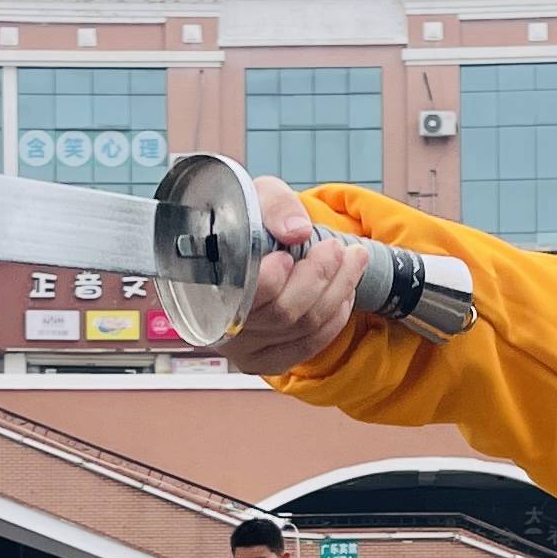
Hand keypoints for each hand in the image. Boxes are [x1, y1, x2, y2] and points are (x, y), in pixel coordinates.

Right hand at [221, 176, 371, 375]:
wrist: (237, 244)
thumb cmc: (244, 221)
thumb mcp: (255, 197)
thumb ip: (274, 206)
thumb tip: (298, 231)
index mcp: (204, 287)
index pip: (244, 297)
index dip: (272, 280)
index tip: (287, 254)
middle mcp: (221, 327)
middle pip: (283, 314)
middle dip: (320, 277)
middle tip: (337, 247)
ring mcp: (243, 350)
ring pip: (303, 329)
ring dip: (338, 291)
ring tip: (352, 260)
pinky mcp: (265, 360)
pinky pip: (308, 347)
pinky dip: (334, 321)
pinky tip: (344, 294)